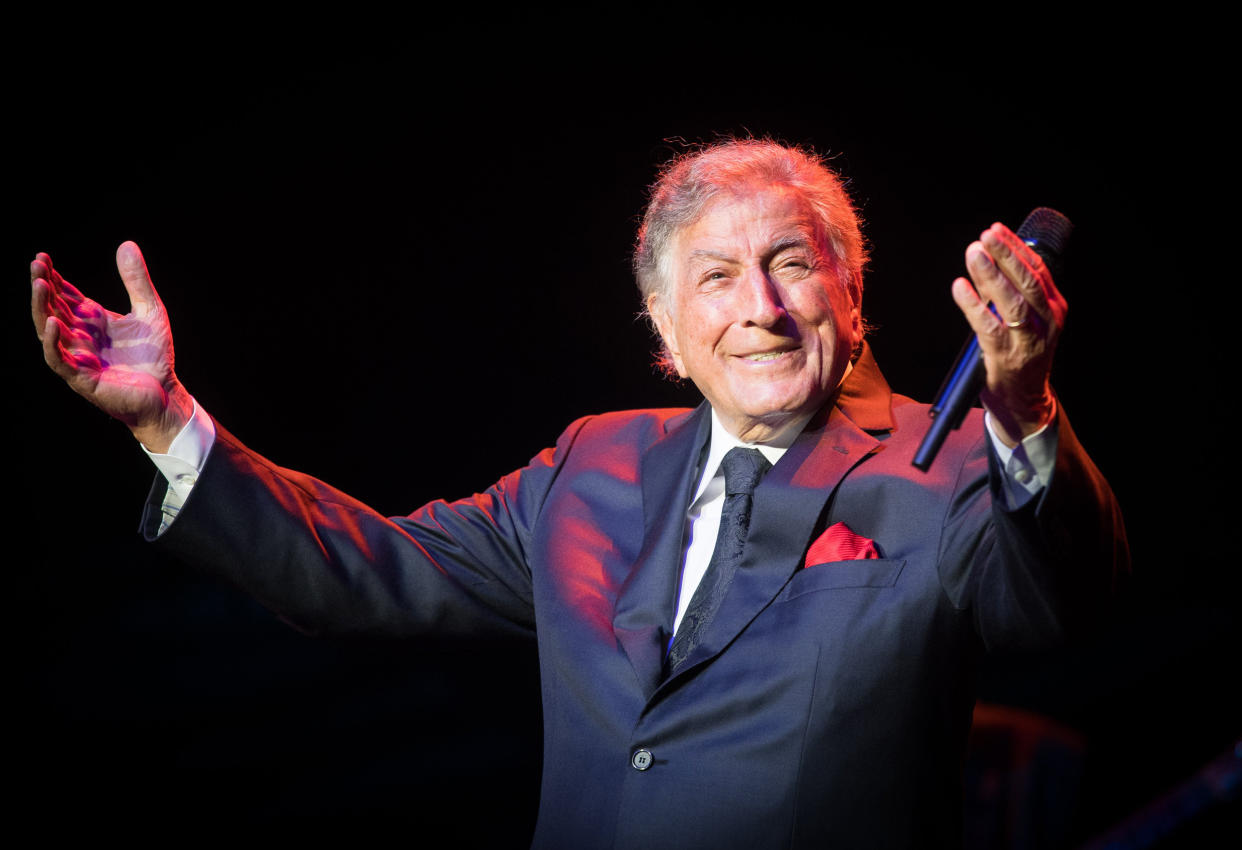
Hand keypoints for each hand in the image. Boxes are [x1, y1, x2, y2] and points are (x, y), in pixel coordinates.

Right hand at [31, 241, 191, 452]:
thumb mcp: (150, 310)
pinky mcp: (83, 378)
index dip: (53, 277)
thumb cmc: (154, 356)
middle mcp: (80, 337)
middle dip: (43, 287)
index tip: (42, 257)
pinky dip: (54, 342)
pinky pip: (60, 359)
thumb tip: (126, 244)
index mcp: (91, 321)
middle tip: (36, 265)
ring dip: (42, 308)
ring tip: (39, 285)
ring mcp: (78, 357)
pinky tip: (53, 322)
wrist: (166, 391)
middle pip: (52, 308)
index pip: (64, 295)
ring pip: (50, 331)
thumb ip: (137, 281)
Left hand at [951, 223, 1067, 445]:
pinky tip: (960, 287)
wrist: (1024, 400)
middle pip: (1028, 282)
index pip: (1038, 270)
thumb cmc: (1019, 354)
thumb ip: (1007, 292)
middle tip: (985, 235)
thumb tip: (987, 258)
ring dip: (991, 275)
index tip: (996, 229)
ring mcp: (1028, 341)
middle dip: (1007, 255)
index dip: (1016, 248)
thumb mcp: (1021, 319)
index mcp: (1054, 308)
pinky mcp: (1007, 357)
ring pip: (1011, 302)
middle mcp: (1046, 322)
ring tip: (973, 253)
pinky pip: (988, 327)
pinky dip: (973, 305)